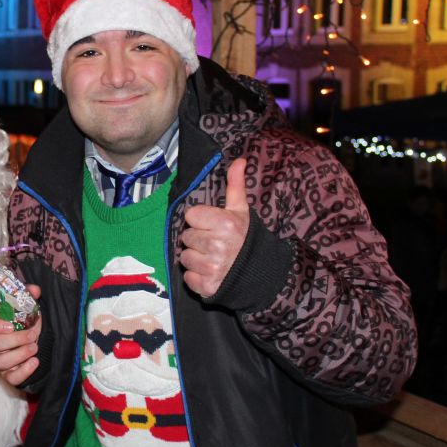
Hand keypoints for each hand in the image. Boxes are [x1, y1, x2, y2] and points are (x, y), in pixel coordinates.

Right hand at [0, 284, 41, 385]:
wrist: (41, 345)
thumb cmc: (29, 326)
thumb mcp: (30, 310)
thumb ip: (30, 297)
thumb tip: (35, 290)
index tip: (10, 325)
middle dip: (14, 340)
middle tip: (32, 335)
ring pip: (0, 362)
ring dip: (19, 354)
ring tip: (34, 348)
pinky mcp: (9, 376)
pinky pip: (10, 378)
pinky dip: (23, 371)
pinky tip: (35, 362)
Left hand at [181, 158, 249, 297]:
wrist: (261, 275)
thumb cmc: (247, 240)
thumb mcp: (241, 211)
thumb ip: (235, 185)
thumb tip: (239, 160)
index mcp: (224, 224)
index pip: (190, 216)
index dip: (201, 221)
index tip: (214, 226)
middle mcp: (217, 245)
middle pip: (186, 237)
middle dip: (198, 240)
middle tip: (215, 244)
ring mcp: (212, 268)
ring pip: (184, 257)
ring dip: (196, 259)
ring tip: (213, 259)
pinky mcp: (207, 287)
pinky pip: (187, 277)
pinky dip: (197, 277)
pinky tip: (211, 273)